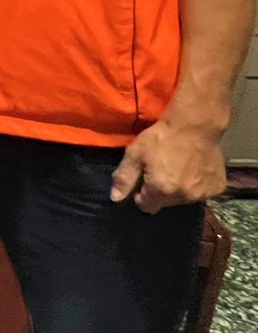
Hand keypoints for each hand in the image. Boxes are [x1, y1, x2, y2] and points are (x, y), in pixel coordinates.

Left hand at [110, 118, 227, 213]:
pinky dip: (196, 185)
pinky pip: (201, 193)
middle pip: (165, 204)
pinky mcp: (217, 188)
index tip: (143, 182)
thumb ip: (124, 178)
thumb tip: (115, 198)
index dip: (142, 196)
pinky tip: (193, 169)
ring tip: (178, 169)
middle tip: (161, 170)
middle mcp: (184, 196)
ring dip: (179, 189)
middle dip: (160, 192)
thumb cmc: (162, 137)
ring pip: (183, 199)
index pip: (147, 207)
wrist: (195, 125)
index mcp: (162, 190)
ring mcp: (203, 194)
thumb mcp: (135, 153)